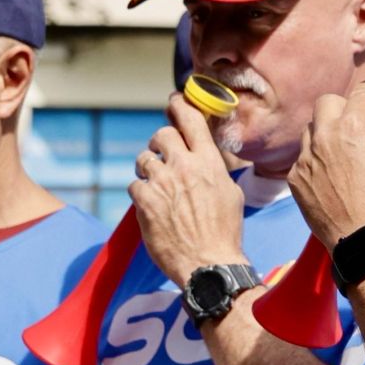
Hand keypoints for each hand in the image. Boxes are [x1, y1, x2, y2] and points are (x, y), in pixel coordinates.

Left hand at [130, 95, 245, 286]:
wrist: (209, 264)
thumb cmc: (224, 231)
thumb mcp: (230, 193)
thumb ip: (213, 169)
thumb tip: (202, 157)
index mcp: (209, 162)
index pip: (191, 120)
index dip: (180, 105)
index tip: (174, 100)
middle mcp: (185, 167)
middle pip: (162, 134)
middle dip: (161, 142)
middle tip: (162, 154)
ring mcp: (163, 183)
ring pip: (144, 159)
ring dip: (149, 170)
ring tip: (158, 187)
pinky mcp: (145, 201)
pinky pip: (134, 185)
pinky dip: (141, 193)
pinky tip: (152, 206)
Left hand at [288, 84, 364, 250]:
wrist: (363, 238)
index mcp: (354, 127)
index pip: (360, 92)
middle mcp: (326, 136)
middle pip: (328, 101)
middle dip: (342, 107)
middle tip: (354, 124)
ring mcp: (306, 157)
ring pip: (312, 129)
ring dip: (325, 133)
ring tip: (341, 155)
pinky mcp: (295, 177)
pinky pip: (303, 157)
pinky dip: (315, 161)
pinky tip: (330, 178)